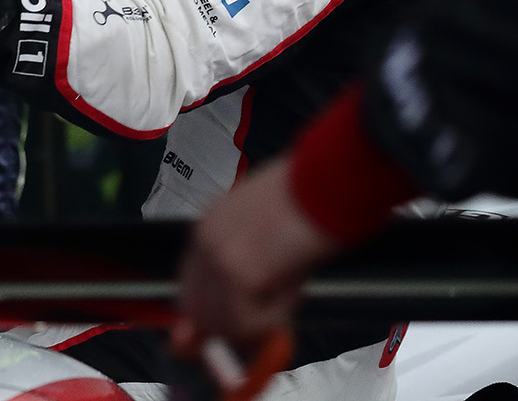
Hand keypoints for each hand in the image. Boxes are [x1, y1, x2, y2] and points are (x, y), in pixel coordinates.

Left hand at [172, 158, 343, 360]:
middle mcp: (205, 241)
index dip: (208, 315)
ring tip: (289, 295)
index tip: (221, 335)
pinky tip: (292, 295)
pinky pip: (247, 324)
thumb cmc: (309, 199)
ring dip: (257, 325)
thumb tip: (249, 309)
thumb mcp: (270, 232)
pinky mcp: (237, 275)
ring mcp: (217, 258)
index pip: (191, 285)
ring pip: (222, 323)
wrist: (326, 181)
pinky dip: (273, 323)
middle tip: (262, 332)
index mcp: (209, 225)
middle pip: (196, 311)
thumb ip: (252, 270)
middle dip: (229, 330)